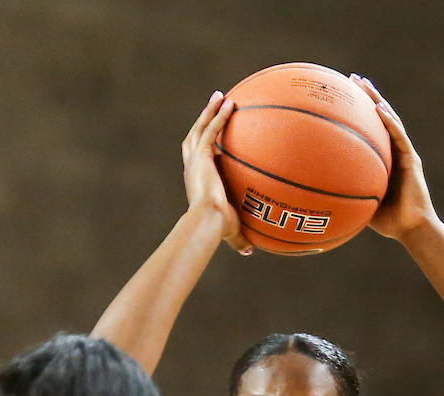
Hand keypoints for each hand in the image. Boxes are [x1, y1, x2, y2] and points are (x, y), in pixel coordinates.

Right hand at [182, 93, 251, 254]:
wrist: (207, 222)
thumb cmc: (216, 230)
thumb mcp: (231, 231)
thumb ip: (240, 239)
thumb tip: (250, 251)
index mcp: (197, 182)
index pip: (199, 159)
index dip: (205, 147)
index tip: (214, 139)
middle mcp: (193, 168)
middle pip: (195, 137)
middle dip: (204, 120)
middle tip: (214, 106)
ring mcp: (195, 160)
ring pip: (201, 128)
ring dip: (210, 111)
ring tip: (220, 96)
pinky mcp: (201, 156)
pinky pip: (211, 130)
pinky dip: (218, 115)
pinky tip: (229, 102)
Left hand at [350, 76, 436, 241]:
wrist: (411, 229)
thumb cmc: (387, 221)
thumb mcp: (360, 205)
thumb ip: (345, 195)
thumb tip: (316, 197)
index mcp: (381, 159)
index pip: (368, 130)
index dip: (357, 112)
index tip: (342, 97)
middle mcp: (392, 151)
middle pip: (379, 117)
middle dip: (366, 97)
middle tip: (351, 80)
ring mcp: (402, 153)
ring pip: (390, 120)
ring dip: (377, 100)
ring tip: (364, 84)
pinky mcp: (411, 159)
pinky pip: (399, 137)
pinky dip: (390, 122)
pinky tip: (380, 110)